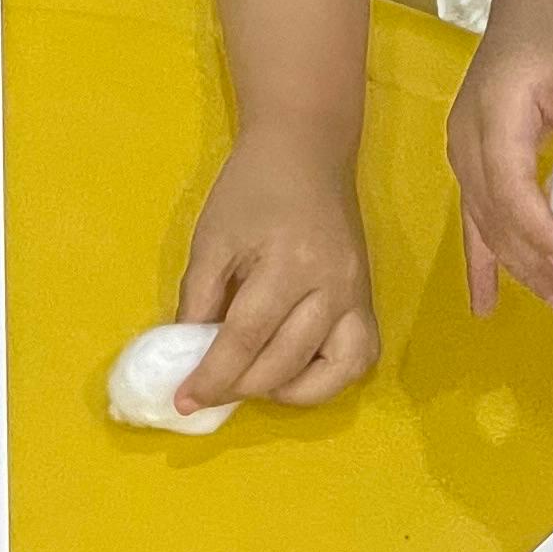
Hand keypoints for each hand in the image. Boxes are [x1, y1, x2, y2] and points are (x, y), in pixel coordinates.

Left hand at [175, 124, 377, 410]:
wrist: (306, 150)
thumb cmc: (253, 189)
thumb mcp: (212, 239)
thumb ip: (197, 301)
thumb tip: (187, 358)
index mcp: (288, 263)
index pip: (245, 338)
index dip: (212, 376)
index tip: (185, 401)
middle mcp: (331, 286)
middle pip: (284, 362)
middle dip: (240, 388)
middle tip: (209, 392)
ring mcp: (356, 296)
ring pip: (331, 372)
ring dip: (286, 391)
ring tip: (253, 382)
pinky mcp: (367, 300)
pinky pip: (359, 359)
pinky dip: (327, 380)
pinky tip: (294, 373)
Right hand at [448, 0, 552, 316]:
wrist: (533, 4)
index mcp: (495, 116)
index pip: (511, 189)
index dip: (539, 233)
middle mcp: (467, 142)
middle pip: (497, 218)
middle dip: (536, 263)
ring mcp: (462, 157)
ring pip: (486, 226)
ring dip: (520, 269)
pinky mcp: (469, 166)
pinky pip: (473, 222)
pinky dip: (482, 264)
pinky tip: (485, 306)